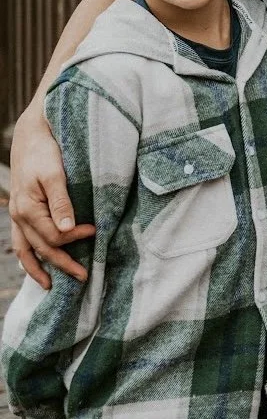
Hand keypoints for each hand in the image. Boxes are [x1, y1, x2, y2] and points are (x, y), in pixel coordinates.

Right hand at [8, 110, 92, 289]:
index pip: (54, 236)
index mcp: (28, 209)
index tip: (96, 231)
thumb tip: (67, 231)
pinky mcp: (21, 211)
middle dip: (62, 264)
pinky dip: (28, 255)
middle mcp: (20, 216)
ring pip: (26, 250)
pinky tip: (36, 263)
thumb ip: (61, 202)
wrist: (31, 133)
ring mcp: (18, 215)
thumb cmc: (45, 151)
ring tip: (51, 285)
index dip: (75, 239)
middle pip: (42, 248)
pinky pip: (21, 241)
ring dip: (38, 268)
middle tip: (84, 277)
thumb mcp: (55, 174)